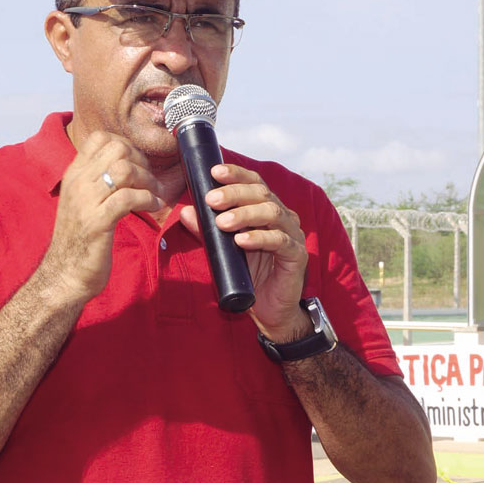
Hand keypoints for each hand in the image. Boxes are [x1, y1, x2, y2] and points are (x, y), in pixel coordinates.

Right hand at [41, 131, 162, 300]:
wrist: (64, 275)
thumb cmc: (79, 241)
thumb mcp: (82, 203)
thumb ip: (97, 182)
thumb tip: (127, 166)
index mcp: (73, 175)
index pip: (99, 138)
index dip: (127, 145)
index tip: (138, 165)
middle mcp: (77, 183)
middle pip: (117, 149)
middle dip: (142, 162)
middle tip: (150, 182)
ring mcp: (85, 202)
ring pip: (125, 170)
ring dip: (148, 181)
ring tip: (154, 196)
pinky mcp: (97, 222)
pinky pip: (128, 198)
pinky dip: (148, 200)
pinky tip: (153, 208)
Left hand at [178, 163, 309, 339]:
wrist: (269, 310)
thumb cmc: (247, 274)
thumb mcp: (223, 249)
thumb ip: (207, 230)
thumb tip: (186, 211)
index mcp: (266, 209)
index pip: (254, 183)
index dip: (236, 175)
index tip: (214, 172)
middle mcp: (282, 217)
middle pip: (262, 194)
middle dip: (235, 194)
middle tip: (212, 200)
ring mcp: (292, 234)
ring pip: (272, 213)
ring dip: (245, 214)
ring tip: (222, 223)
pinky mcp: (297, 255)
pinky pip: (280, 241)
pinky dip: (259, 238)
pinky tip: (242, 241)